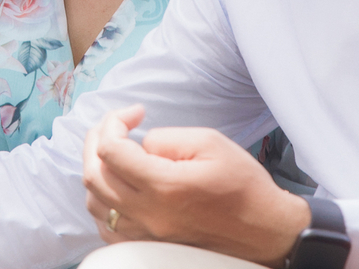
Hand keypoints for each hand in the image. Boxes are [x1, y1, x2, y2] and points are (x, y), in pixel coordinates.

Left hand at [83, 105, 307, 267]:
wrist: (264, 230)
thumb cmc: (243, 186)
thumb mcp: (211, 143)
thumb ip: (166, 138)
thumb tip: (140, 144)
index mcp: (164, 187)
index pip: (111, 151)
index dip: (114, 123)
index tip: (135, 113)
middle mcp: (149, 215)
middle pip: (94, 176)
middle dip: (96, 141)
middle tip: (115, 126)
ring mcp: (146, 235)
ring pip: (94, 203)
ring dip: (98, 171)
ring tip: (117, 152)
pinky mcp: (148, 245)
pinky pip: (107, 226)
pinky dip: (103, 201)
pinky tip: (119, 184)